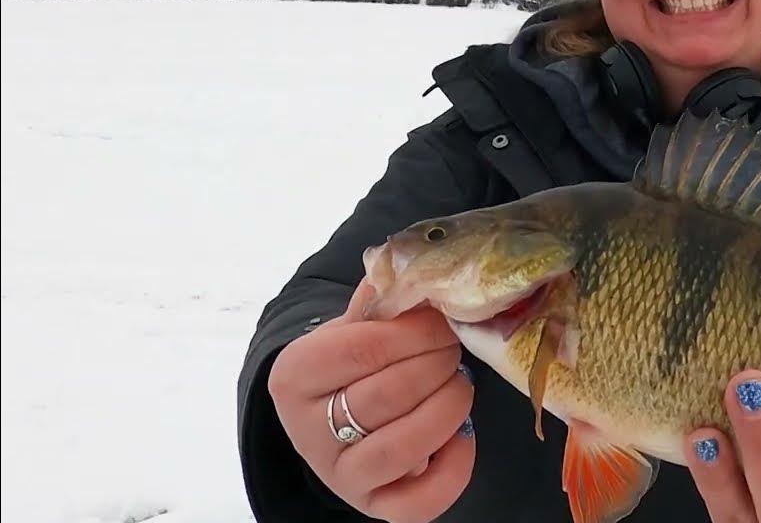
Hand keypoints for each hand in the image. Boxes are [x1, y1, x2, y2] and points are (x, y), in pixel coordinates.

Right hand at [267, 277, 474, 521]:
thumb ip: (379, 300)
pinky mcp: (372, 506)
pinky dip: (453, 469)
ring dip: (447, 410)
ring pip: (401, 448)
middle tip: (455, 347)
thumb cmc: (350, 364)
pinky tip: (463, 436)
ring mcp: (339, 475)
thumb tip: (412, 265)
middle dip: (437, 365)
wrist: (331, 419)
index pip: (361, 348)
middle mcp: (306, 432)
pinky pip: (416, 503)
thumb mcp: (352, 326)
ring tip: (460, 385)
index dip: (414, 333)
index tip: (441, 320)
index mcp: (294, 374)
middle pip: (386, 396)